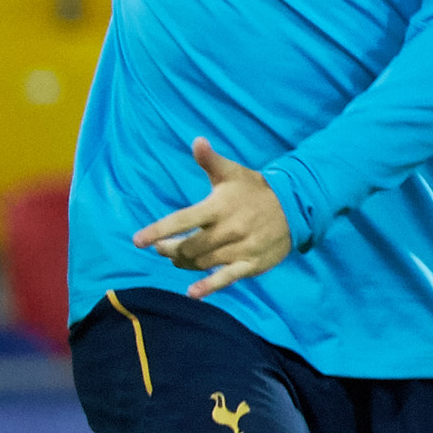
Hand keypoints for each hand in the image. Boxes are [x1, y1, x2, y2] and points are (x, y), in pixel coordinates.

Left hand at [133, 137, 289, 296]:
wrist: (295, 207)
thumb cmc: (254, 189)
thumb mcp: (232, 173)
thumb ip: (210, 161)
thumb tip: (196, 140)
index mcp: (219, 207)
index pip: (182, 220)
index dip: (158, 230)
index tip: (137, 241)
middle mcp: (228, 230)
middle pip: (189, 247)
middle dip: (169, 249)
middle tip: (161, 247)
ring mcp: (240, 248)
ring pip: (202, 263)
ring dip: (184, 263)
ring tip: (176, 258)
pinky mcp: (251, 264)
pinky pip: (227, 279)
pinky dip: (209, 287)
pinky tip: (192, 292)